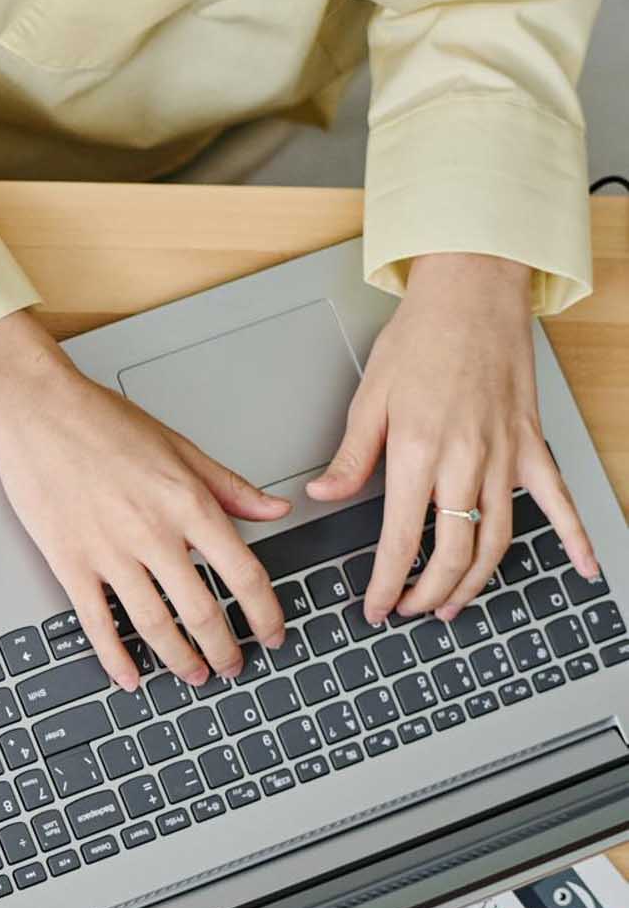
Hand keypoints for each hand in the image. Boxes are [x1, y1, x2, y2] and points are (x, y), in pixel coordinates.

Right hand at [0, 311, 287, 691]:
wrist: (36, 413)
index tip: (272, 633)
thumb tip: (273, 509)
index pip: (243, 574)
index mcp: (187, 504)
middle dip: (223, 649)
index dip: (264, 613)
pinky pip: (97, 623)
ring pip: (154, 624)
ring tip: (192, 675)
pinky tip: (129, 676)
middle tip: (232, 666)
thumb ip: (228, 485)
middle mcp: (153, 534)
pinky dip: (115, 657)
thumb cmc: (100, 421)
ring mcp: (109, 553)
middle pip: (201, 611)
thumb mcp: (179, 447)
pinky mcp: (69, 563)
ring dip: (179, 659)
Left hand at [306, 252, 597, 622]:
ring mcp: (506, 456)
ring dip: (477, 582)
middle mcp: (466, 461)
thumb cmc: (420, 339)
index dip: (387, 584)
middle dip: (429, 594)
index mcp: (418, 454)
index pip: (402, 540)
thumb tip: (324, 497)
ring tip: (453, 606)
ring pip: (498, 539)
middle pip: (454, 552)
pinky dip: (575, 537)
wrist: (473, 294)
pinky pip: (558, 500)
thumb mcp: (369, 399)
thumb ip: (351, 457)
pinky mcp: (532, 445)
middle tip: (407, 612)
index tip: (375, 608)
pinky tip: (583, 568)